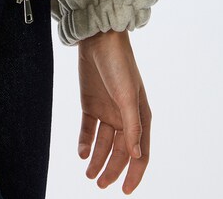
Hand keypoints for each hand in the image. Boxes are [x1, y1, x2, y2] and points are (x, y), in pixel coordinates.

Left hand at [76, 29, 150, 192]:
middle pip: (120, 152)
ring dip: (97, 159)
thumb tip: (136, 156)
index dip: (134, 173)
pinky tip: (82, 153)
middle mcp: (124, 117)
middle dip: (112, 170)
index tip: (125, 191)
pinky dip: (85, 142)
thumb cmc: (119, 65)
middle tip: (99, 184)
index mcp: (140, 117)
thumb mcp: (126, 96)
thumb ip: (132, 126)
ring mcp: (107, 111)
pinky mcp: (90, 104)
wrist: (98, 39)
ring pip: (103, 144)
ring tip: (89, 175)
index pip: (140, 153)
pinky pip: (88, 130)